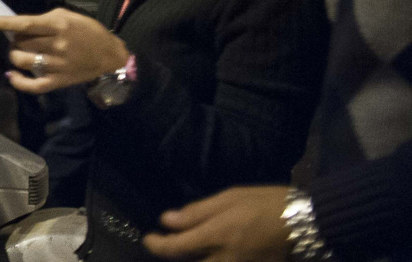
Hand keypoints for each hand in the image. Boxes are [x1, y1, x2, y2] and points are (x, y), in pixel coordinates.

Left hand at [0, 8, 129, 93]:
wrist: (110, 56)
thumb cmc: (88, 32)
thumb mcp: (68, 16)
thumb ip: (45, 19)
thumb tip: (20, 24)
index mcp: (59, 26)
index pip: (26, 24)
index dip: (6, 23)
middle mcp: (56, 45)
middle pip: (21, 43)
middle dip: (14, 39)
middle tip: (18, 38)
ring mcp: (57, 65)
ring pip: (22, 61)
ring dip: (15, 55)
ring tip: (19, 51)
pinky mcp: (59, 81)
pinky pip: (34, 86)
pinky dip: (19, 82)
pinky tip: (11, 75)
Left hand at [144, 186, 290, 260]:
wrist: (305, 223)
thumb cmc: (265, 203)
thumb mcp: (229, 198)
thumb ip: (196, 212)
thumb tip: (166, 221)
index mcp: (217, 236)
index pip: (175, 249)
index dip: (156, 244)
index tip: (148, 238)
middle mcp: (225, 259)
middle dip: (174, 256)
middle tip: (167, 244)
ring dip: (195, 259)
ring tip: (189, 248)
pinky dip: (213, 260)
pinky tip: (212, 252)